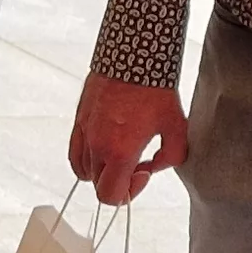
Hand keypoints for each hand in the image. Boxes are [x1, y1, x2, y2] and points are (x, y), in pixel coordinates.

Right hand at [69, 74, 187, 203]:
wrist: (133, 56)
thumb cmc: (155, 88)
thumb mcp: (177, 127)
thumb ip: (170, 157)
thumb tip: (154, 167)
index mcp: (120, 151)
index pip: (111, 196)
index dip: (129, 193)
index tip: (142, 172)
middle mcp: (97, 145)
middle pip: (98, 186)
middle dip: (118, 181)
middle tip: (135, 163)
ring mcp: (84, 133)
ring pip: (85, 171)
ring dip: (103, 170)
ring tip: (120, 152)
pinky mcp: (78, 120)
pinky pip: (75, 153)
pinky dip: (87, 158)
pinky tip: (104, 146)